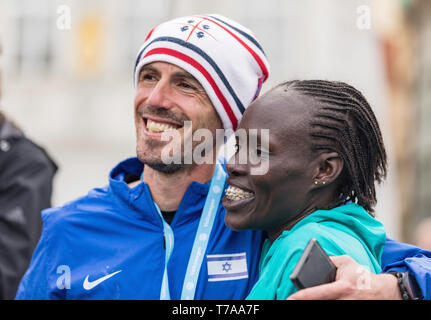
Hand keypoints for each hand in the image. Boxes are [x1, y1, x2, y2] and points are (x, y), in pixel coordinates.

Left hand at [287, 255, 401, 299]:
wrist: (382, 291)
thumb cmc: (361, 275)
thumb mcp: (346, 262)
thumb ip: (329, 261)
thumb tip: (311, 262)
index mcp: (344, 287)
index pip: (320, 292)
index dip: (304, 296)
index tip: (290, 298)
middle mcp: (346, 300)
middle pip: (322, 303)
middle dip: (305, 302)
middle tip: (291, 300)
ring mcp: (349, 307)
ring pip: (327, 306)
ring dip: (315, 303)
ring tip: (299, 301)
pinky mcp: (350, 310)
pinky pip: (333, 309)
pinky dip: (324, 303)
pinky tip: (316, 301)